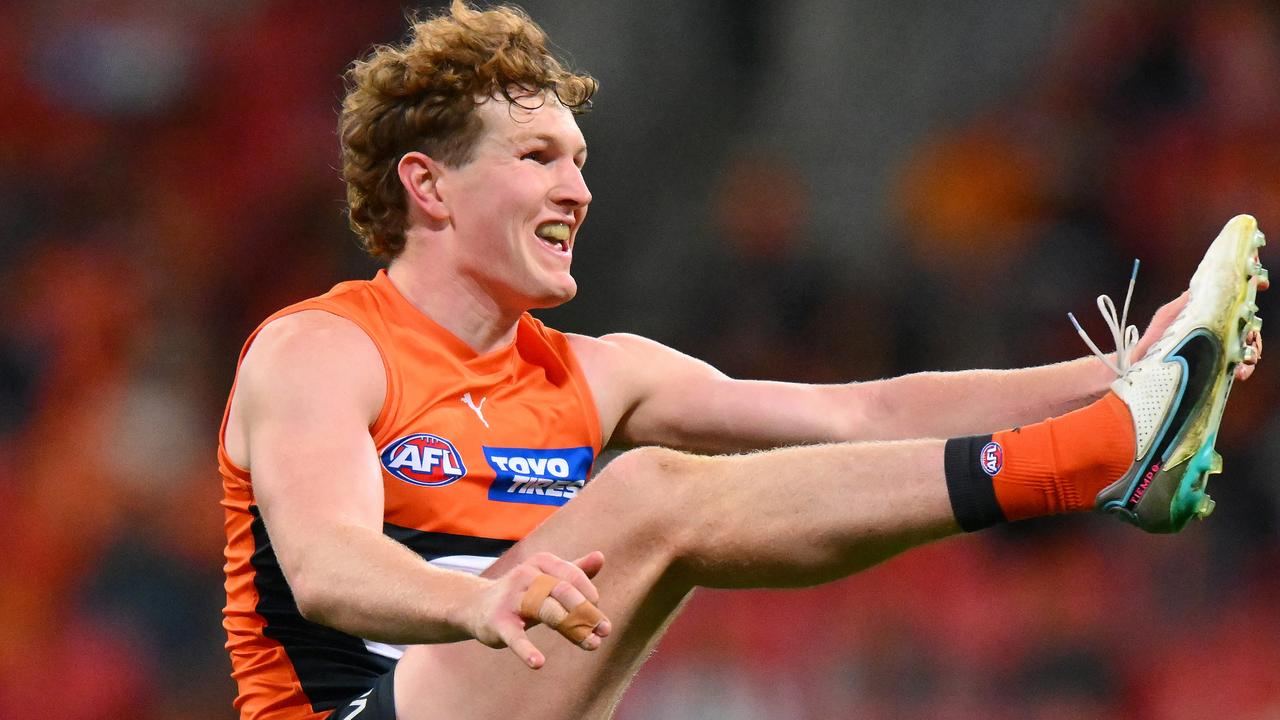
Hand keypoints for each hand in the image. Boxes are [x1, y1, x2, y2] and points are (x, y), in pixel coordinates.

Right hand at [469, 551, 609, 668]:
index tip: (601, 620)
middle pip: (562, 591)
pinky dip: (527, 650)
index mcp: (542, 563)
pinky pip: (515, 636)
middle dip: (587, 612)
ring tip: (592, 645)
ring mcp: (511, 598)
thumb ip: (575, 570)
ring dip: (572, 629)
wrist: (477, 606)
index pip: (573, 577)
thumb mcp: (548, 580)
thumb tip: (601, 557)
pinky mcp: (498, 622)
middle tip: (605, 632)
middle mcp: (526, 575)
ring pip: (546, 610)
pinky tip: (539, 663)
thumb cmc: (523, 594)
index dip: (591, 598)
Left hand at [1131, 287, 1264, 380]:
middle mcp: (1219, 331)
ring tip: (1247, 358)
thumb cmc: (1154, 338)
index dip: (1250, 289)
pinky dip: (1244, 368)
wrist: (1142, 365)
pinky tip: (1240, 372)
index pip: (1235, 303)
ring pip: (1248, 347)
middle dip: (1255, 331)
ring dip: (1253, 351)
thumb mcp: (1167, 316)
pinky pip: (1238, 366)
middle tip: (1251, 336)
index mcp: (1209, 315)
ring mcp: (1219, 349)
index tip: (1260, 284)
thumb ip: (1184, 303)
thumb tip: (1198, 288)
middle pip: (1248, 327)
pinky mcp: (1217, 367)